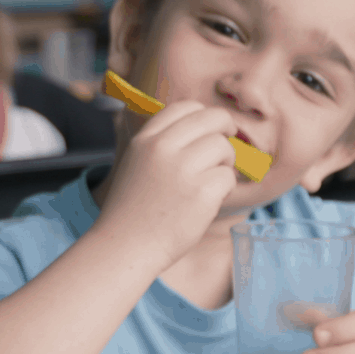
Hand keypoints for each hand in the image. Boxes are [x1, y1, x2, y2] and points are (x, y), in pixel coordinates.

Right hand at [93, 101, 237, 268]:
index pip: (186, 107)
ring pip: (224, 147)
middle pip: (213, 119)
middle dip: (226, 131)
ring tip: (209, 184)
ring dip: (225, 164)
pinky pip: (228, 178)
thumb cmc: (133, 209)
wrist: (126, 246)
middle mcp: (163, 148)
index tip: (212, 130)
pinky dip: (223, 190)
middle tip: (225, 150)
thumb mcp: (136, 163)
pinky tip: (206, 203)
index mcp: (145, 139)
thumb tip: (204, 129)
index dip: (205, 116)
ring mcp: (183, 169)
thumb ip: (161, 144)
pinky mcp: (202, 192)